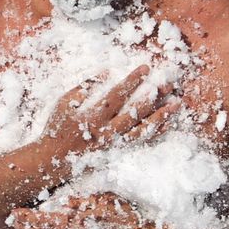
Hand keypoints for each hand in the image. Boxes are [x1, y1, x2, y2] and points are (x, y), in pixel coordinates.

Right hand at [36, 66, 179, 172]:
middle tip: (168, 82)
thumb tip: (104, 72)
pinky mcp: (117, 151)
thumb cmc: (57, 128)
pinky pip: (139, 141)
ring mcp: (114, 143)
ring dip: (161, 116)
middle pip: (135, 112)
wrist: (52, 161)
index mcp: (92, 117)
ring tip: (177, 104)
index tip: (146, 68)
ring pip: (142, 129)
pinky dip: (154, 131)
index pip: (117, 95)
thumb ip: (83, 88)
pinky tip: (166, 121)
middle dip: (153, 96)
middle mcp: (106, 131)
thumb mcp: (64, 104)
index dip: (132, 81)